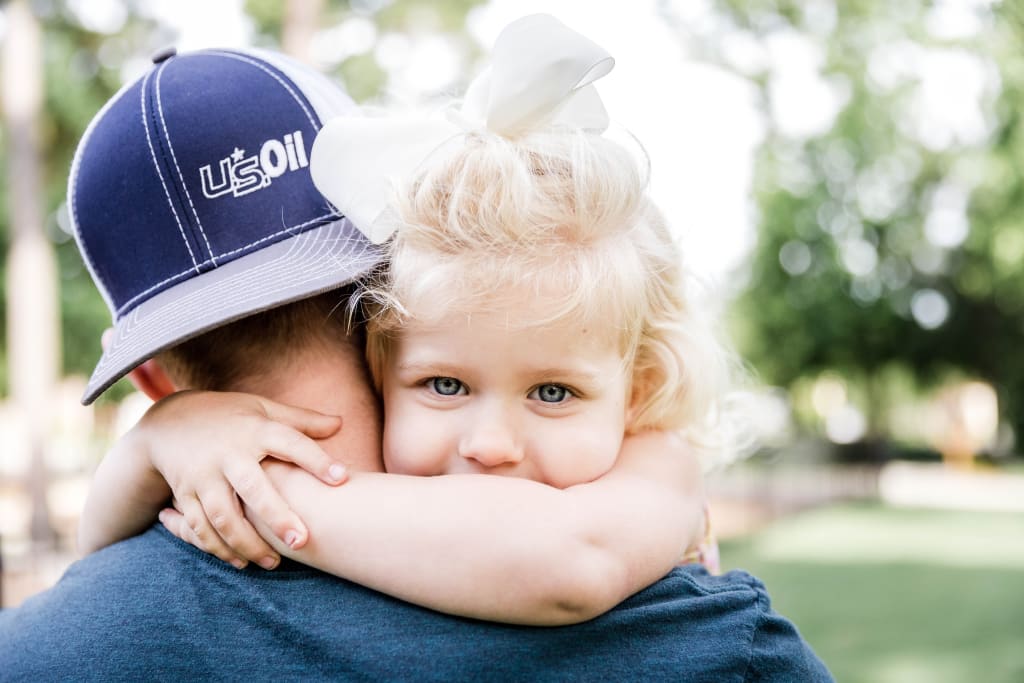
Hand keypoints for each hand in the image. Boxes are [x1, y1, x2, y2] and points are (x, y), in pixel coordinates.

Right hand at [139, 390, 346, 568]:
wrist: (167, 422)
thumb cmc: (229, 416)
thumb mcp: (262, 408)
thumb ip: (300, 420)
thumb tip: (340, 423)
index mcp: (254, 429)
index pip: (290, 443)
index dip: (316, 460)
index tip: (342, 478)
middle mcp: (228, 454)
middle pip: (253, 488)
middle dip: (276, 517)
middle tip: (302, 541)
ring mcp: (203, 475)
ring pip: (223, 516)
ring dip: (247, 543)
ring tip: (274, 563)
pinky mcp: (184, 494)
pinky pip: (199, 526)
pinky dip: (217, 547)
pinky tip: (241, 562)